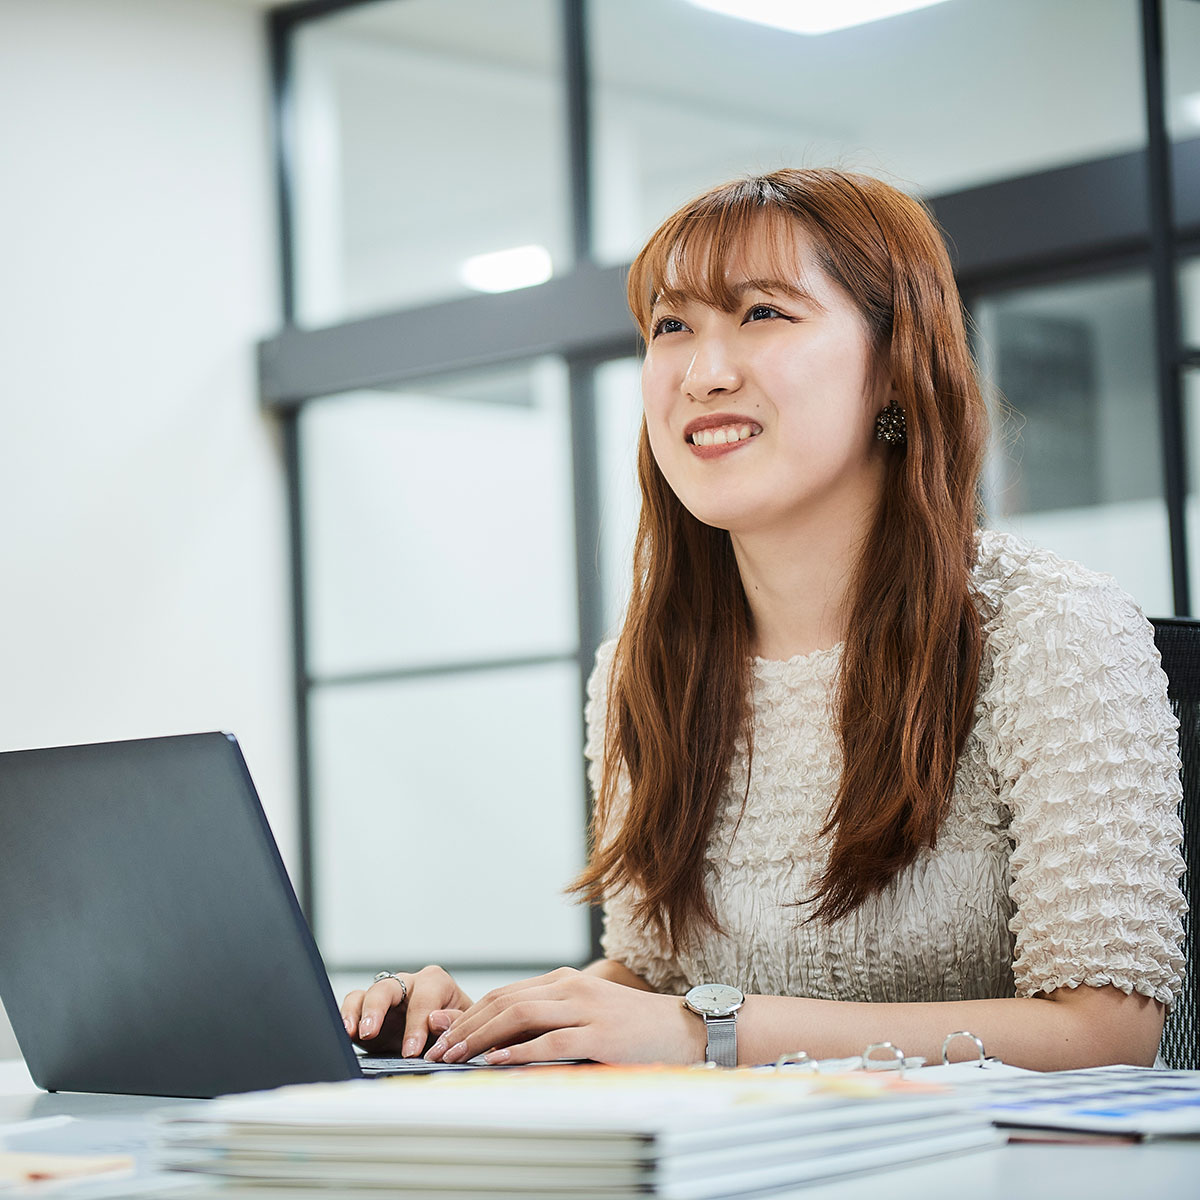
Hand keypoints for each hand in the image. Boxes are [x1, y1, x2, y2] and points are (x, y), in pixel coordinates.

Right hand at [340, 966, 473, 1057]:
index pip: (422, 999)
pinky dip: (347, 1016)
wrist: (446, 1039)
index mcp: (435, 983)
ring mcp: (388, 997)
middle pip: (388, 987)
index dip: (416, 1025)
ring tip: (353, 1032)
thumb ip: (455, 1020)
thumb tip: (435, 1019)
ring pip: (367, 993)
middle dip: (378, 1009)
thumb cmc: (457, 1028)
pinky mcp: (370, 1012)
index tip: (411, 1051)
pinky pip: (354, 1004)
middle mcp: (408, 984)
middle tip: (371, 1033)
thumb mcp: (464, 1025)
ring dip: (358, 1012)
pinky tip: (345, 1033)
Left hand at [423, 966, 704, 1065]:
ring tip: (456, 1057)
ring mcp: (585, 1008)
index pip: (504, 993)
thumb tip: (501, 1043)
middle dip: (464, 1026)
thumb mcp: (586, 1016)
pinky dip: (520, 1052)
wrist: (684, 1029)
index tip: (441, 1035)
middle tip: (436, 1050)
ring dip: (481, 1038)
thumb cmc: (633, 1027)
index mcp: (564, 980)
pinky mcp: (599, 1034)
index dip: (468, 1014)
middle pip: (503, 1001)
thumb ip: (549, 1022)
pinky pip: (551, 1041)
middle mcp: (570, 987)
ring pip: (519, 1016)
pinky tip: (497, 1062)